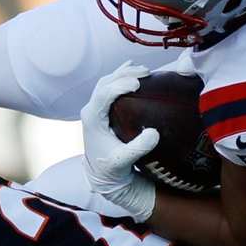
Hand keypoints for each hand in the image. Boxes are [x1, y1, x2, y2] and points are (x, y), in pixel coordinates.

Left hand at [80, 62, 158, 221]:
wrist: (103, 175)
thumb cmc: (112, 168)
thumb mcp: (124, 160)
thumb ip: (138, 148)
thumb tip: (155, 133)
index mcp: (92, 119)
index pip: (104, 94)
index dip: (120, 86)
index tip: (137, 84)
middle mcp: (90, 110)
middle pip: (105, 83)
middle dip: (125, 74)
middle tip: (146, 72)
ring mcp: (95, 109)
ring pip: (107, 82)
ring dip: (124, 74)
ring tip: (144, 70)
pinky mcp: (101, 111)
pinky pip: (109, 88)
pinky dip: (122, 79)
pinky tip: (134, 73)